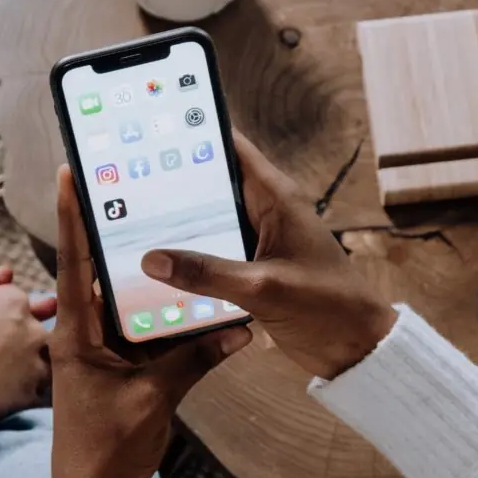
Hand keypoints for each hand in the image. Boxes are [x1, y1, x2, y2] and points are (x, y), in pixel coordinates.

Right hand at [0, 254, 55, 420]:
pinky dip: (27, 387)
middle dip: (21, 332)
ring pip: (43, 356)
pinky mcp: (34, 390)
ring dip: (31, 359)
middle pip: (34, 325)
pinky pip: (38, 386)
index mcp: (12, 301)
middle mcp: (32, 327)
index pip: (14, 297)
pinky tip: (8, 392)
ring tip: (3, 371)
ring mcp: (37, 359)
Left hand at [49, 166, 251, 477]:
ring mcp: (102, 353)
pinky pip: (145, 333)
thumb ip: (194, 360)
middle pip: (103, 275)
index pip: (73, 264)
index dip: (72, 218)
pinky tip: (196, 302)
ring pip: (129, 304)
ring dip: (150, 280)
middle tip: (139, 192)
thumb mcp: (154, 400)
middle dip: (119, 236)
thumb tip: (239, 329)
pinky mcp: (120, 370)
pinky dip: (166, 319)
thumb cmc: (107, 450)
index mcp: (78, 336)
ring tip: (176, 237)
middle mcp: (85, 335)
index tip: (68, 174)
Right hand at [141, 133, 397, 379]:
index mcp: (275, 197)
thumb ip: (207, 273)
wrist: (356, 348)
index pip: (229, 146)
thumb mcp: (262, 288)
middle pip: (209, 183)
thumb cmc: (326, 307)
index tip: (149, 129)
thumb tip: (151, 259)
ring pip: (208, 221)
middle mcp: (264, 210)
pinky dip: (188, 255)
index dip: (192, 132)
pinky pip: (213, 252)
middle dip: (170, 181)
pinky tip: (154, 263)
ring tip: (125, 218)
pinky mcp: (252, 268)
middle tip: (121, 180)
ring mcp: (256, 240)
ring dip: (175, 223)